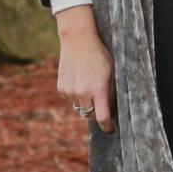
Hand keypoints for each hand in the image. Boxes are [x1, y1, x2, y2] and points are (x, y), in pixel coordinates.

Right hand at [56, 17, 116, 133]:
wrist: (78, 41)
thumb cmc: (99, 56)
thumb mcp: (111, 74)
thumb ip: (110, 93)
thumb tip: (109, 111)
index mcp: (98, 90)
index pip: (102, 118)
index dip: (107, 127)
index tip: (110, 129)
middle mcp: (82, 93)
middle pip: (91, 115)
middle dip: (97, 112)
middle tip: (103, 102)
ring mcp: (69, 91)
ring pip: (80, 107)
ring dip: (86, 103)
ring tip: (89, 85)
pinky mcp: (61, 88)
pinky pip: (71, 99)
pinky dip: (77, 95)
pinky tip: (79, 80)